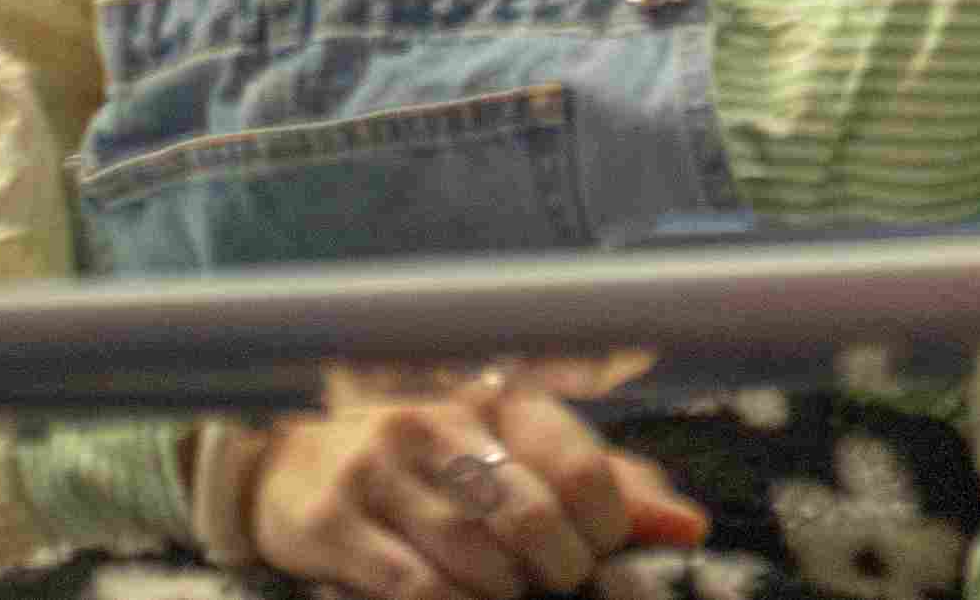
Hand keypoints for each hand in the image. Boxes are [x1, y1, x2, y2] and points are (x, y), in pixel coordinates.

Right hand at [249, 375, 705, 599]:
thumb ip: (600, 489)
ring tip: (508, 594)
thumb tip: (689, 528)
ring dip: (504, 592)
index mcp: (494, 399)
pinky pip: (409, 584)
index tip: (600, 555)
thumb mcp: (512, 457)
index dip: (609, 529)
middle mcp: (438, 421)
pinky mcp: (331, 520)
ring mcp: (380, 468)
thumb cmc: (426, 466)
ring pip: (473, 553)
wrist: (290, 464)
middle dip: (560, 571)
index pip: (580, 466)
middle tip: (558, 587)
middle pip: (532, 514)